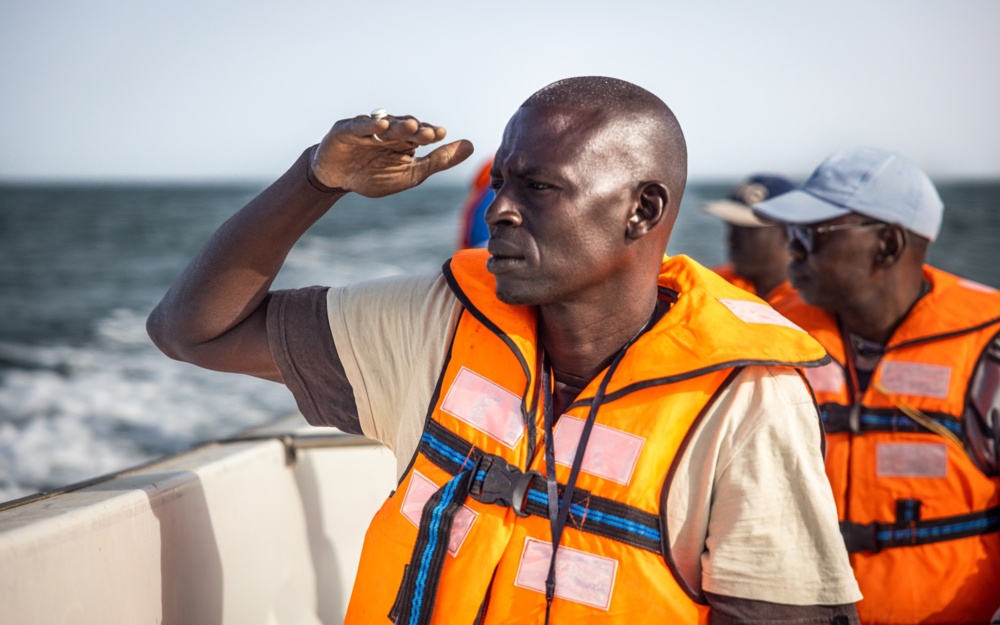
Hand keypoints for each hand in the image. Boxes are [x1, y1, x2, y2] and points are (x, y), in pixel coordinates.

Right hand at [311, 112, 473, 197]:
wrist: (338, 179)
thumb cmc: (374, 176)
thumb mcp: (410, 174)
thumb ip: (439, 161)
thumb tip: (471, 146)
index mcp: (405, 140)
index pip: (420, 135)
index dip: (429, 134)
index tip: (441, 135)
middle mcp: (388, 131)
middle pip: (405, 128)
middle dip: (417, 130)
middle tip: (429, 133)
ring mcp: (368, 128)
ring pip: (386, 125)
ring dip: (398, 125)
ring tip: (411, 126)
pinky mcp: (346, 129)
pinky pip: (360, 125)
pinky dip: (370, 125)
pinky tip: (381, 126)